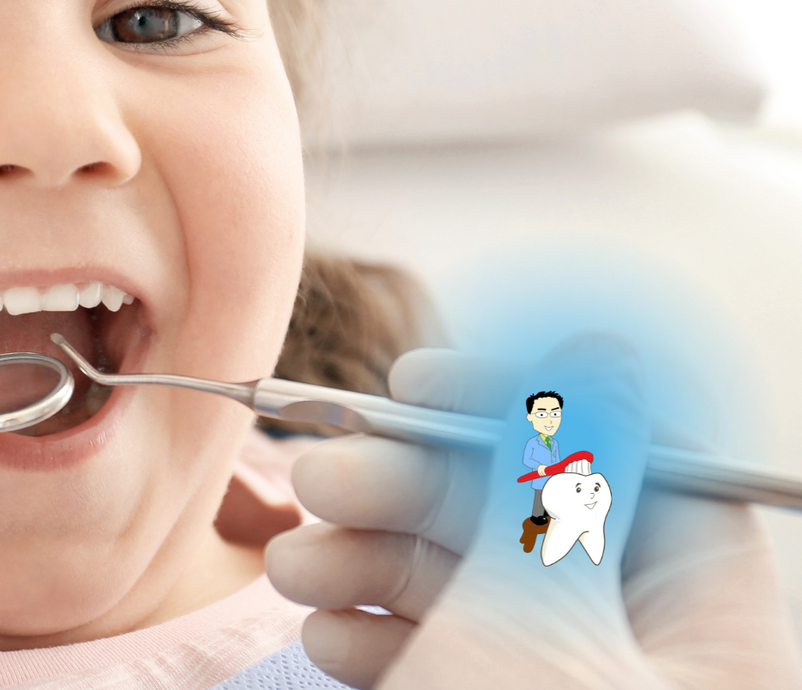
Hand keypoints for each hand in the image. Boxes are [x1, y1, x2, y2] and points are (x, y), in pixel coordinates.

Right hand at [265, 335, 801, 688]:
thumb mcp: (535, 631)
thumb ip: (552, 487)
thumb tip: (589, 357)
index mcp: (719, 633)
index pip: (643, 467)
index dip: (529, 408)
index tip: (419, 383)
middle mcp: (655, 665)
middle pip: (538, 526)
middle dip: (414, 491)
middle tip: (322, 477)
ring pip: (479, 596)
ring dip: (375, 562)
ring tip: (296, 565)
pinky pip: (449, 667)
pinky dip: (382, 642)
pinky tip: (326, 636)